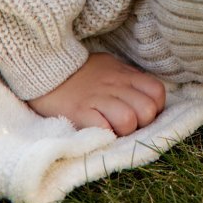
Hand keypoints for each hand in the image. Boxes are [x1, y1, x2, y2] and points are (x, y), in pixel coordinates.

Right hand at [27, 52, 165, 134]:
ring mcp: (97, 98)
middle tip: (127, 125)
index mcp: (125, 74)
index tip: (142, 114)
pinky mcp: (79, 112)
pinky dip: (105, 135)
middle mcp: (115, 85)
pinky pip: (103, 128)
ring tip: (112, 130)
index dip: (155, 108)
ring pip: (128, 121)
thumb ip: (128, 79)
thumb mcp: (110, 66)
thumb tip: (144, 95)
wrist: (46, 67)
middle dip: (141, 124)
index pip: (157, 92)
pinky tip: (98, 132)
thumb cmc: (80, 71)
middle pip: (147, 111)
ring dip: (123, 132)